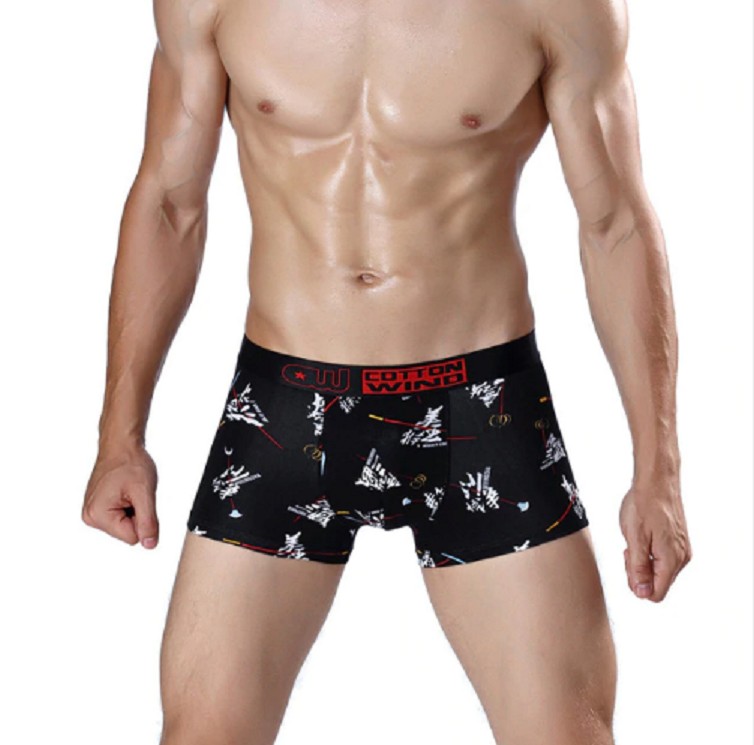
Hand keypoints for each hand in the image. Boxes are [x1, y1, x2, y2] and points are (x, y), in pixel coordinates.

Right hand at [82, 444, 158, 548]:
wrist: (121, 445)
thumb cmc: (130, 463)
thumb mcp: (144, 493)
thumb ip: (148, 522)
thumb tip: (149, 545)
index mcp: (98, 515)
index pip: (132, 537)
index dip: (143, 520)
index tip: (139, 499)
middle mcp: (90, 516)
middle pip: (127, 532)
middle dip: (137, 514)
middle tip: (134, 493)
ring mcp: (93, 512)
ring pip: (125, 525)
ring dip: (133, 510)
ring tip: (129, 491)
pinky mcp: (98, 507)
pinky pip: (120, 516)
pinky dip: (128, 505)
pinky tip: (125, 491)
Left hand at [618, 479, 691, 601]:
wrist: (657, 481)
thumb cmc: (644, 504)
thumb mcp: (634, 538)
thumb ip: (638, 568)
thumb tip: (642, 593)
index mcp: (671, 560)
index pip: (656, 594)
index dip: (637, 586)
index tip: (628, 565)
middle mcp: (681, 558)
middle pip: (657, 584)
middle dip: (638, 573)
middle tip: (628, 551)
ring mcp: (681, 550)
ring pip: (660, 571)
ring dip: (643, 562)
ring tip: (635, 541)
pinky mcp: (678, 542)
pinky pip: (663, 559)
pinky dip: (650, 553)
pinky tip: (642, 538)